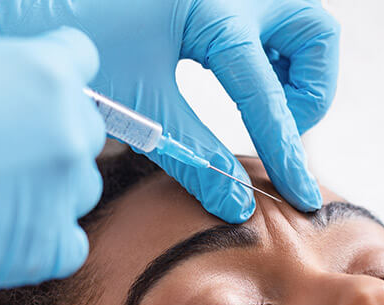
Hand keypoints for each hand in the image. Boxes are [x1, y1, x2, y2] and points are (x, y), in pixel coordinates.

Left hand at [0, 0, 340, 222]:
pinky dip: (265, 51)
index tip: (300, 195)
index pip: (267, 94)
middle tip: (276, 122)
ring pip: (299, 23)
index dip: (286, 151)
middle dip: (310, 88)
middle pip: (315, 34)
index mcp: (211, 9)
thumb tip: (237, 205)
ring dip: (292, 67)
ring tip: (256, 102)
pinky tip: (229, 78)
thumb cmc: (68, 38)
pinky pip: (265, 17)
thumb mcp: (137, 104)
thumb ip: (193, 155)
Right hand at [0, 0, 104, 291]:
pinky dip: (40, 237)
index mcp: (45, 73)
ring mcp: (61, 194)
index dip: (50, 66)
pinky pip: (66, 243)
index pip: (78, 58)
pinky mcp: (46, 249)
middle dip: (48, 129)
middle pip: (83, 127)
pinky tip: (0, 226)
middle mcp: (67, 132)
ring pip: (78, 185)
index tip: (25, 79)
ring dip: (47, 183)